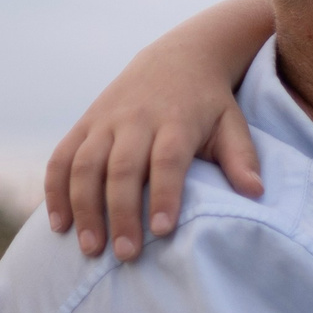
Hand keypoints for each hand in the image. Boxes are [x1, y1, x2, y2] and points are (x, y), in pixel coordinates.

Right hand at [45, 0, 274, 261]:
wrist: (177, 58)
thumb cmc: (209, 103)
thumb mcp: (232, 123)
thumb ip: (241, 157)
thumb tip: (256, 192)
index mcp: (175, 121)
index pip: (167, 161)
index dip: (164, 195)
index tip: (163, 231)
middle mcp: (135, 120)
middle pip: (122, 169)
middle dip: (121, 213)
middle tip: (126, 254)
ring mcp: (104, 121)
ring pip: (85, 166)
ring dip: (83, 208)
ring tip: (91, 248)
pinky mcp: (83, 124)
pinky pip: (61, 158)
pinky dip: (56, 190)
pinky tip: (59, 224)